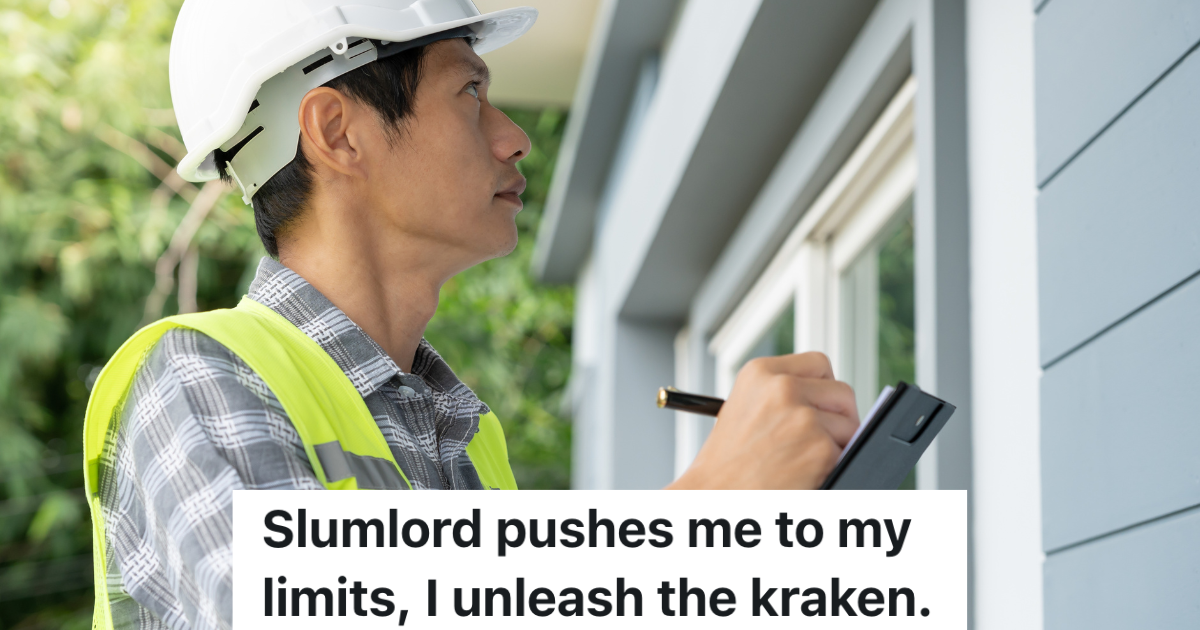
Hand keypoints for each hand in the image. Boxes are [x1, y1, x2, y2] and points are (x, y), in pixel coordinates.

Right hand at [667, 352, 857, 488]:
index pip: (819, 364)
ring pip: (850, 425)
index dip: (823, 389)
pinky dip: (832, 467)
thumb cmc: (725, 462)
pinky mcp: (819, 448)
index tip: (820, 406)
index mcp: (760, 373)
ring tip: (801, 461)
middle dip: (838, 417)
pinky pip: (846, 453)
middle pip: (842, 392)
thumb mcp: (743, 409)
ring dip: (835, 445)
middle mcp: (781, 387)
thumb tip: (824, 400)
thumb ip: (781, 395)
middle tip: (820, 439)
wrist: (714, 495)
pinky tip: (804, 474)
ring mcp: (802, 417)